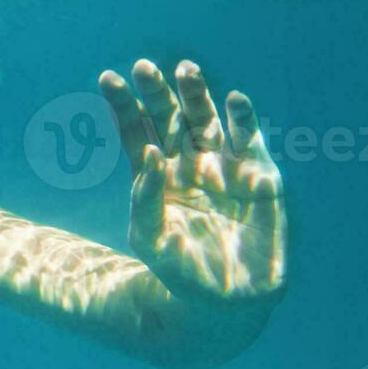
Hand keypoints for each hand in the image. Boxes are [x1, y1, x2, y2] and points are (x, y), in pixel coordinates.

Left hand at [99, 59, 286, 308]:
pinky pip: (251, 142)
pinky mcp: (260, 176)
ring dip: (197, 95)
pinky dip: (245, 120)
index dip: (123, 105)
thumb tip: (148, 151)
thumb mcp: (150, 239)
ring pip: (208, 122)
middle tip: (143, 66)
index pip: (136, 131)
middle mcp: (189, 164)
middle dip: (157, 93)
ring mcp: (225, 167)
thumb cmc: (181, 272)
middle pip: (170, 119)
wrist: (227, 302)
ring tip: (185, 69)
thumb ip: (145, 198)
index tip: (107, 78)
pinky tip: (233, 100)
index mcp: (157, 176)